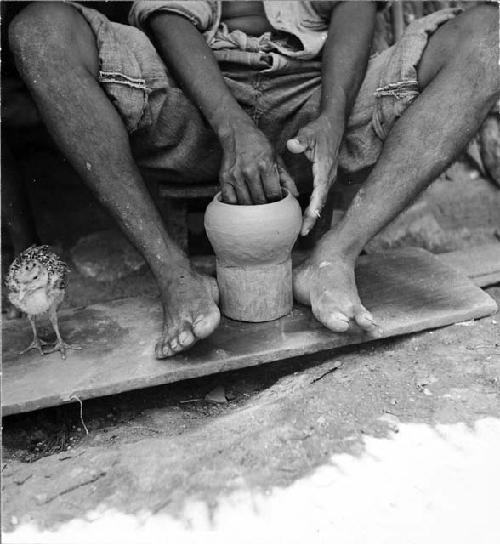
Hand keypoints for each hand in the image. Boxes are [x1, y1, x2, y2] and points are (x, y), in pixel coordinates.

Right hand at [218, 120, 297, 204]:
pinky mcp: (224, 178)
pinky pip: (230, 200)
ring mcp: (235, 175)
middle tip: (268, 204)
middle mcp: (249, 171)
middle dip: (266, 205)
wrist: (237, 133)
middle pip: (260, 200)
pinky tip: (243, 202)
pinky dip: (237, 205)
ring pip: (246, 202)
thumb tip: (295, 195)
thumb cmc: (259, 147)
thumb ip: (286, 178)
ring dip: (252, 207)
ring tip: (257, 204)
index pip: (273, 194)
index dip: (277, 201)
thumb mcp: (276, 159)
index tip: (277, 200)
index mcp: (265, 165)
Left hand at [287, 114, 343, 234]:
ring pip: (320, 201)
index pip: (320, 191)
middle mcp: (328, 177)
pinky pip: (319, 197)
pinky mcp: (324, 180)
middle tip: (302, 233)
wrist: (333, 126)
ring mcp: (327, 179)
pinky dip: (312, 208)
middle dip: (313, 218)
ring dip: (312, 216)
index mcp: (324, 168)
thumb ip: (301, 140)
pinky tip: (303, 218)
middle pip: (321, 202)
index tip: (310, 218)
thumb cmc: (320, 130)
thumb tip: (292, 145)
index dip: (316, 205)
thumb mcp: (309, 132)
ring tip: (302, 231)